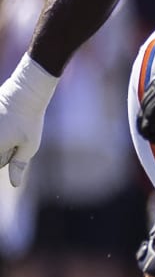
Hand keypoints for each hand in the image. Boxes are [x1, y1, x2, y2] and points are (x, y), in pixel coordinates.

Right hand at [0, 57, 56, 185]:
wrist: (25, 92)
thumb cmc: (30, 120)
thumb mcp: (29, 145)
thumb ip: (19, 165)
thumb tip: (14, 184)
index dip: (5, 158)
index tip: (14, 148)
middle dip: (3, 152)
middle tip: (13, 140)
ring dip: (4, 142)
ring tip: (10, 130)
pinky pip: (0, 131)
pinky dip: (3, 132)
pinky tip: (6, 123)